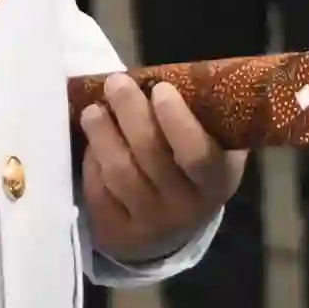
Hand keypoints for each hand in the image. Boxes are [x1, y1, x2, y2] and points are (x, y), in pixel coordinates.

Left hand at [79, 76, 242, 261]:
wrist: (176, 231)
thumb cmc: (195, 173)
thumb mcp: (215, 150)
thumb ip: (204, 119)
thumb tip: (174, 74)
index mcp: (216, 181)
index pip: (197, 153)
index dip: (176, 120)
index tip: (160, 88)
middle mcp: (185, 207)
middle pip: (151, 155)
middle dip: (130, 112)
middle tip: (116, 82)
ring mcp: (149, 223)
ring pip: (119, 173)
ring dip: (102, 134)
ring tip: (94, 110)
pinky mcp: (117, 233)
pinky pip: (98, 192)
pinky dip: (92, 163)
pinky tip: (92, 143)